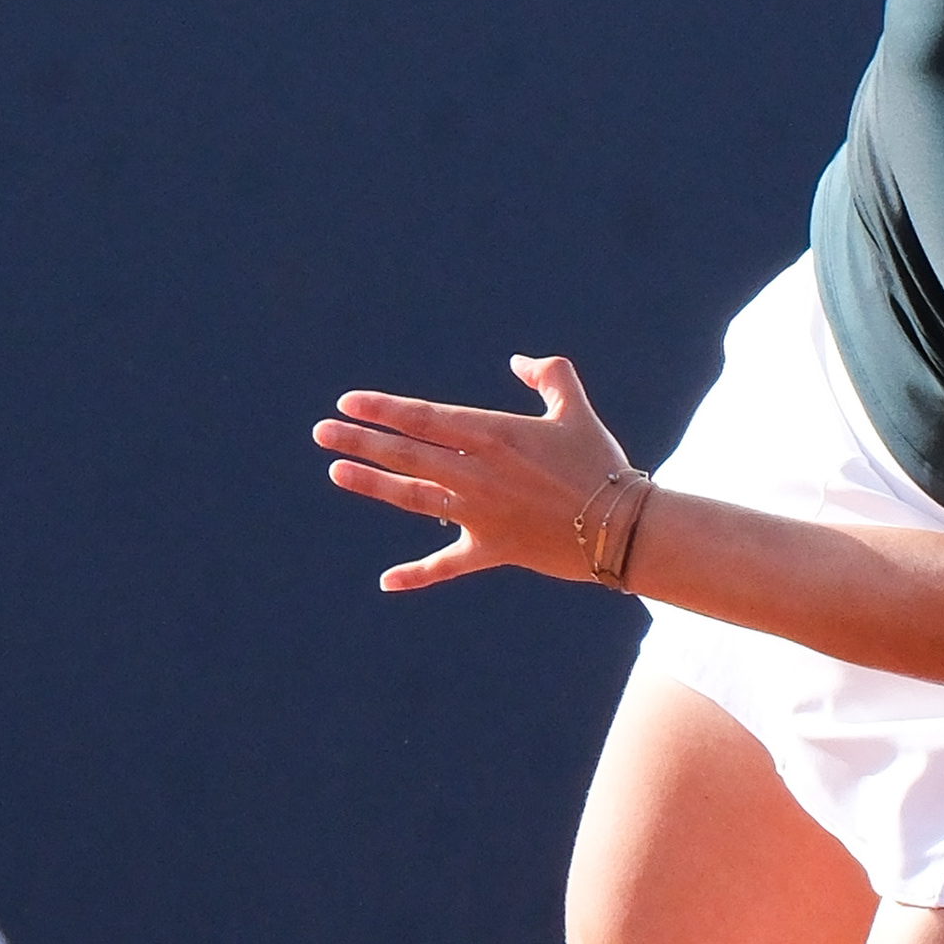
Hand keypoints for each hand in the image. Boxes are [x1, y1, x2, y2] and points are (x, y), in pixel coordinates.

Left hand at [311, 355, 643, 591]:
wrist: (622, 527)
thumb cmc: (600, 462)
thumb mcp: (576, 409)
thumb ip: (550, 375)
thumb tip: (519, 362)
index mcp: (492, 434)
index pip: (423, 417)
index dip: (383, 409)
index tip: (348, 403)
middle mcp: (476, 472)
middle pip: (406, 453)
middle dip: (360, 441)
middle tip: (321, 433)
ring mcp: (478, 513)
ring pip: (413, 497)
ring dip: (372, 484)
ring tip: (336, 473)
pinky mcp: (491, 549)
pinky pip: (447, 565)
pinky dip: (417, 575)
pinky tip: (386, 582)